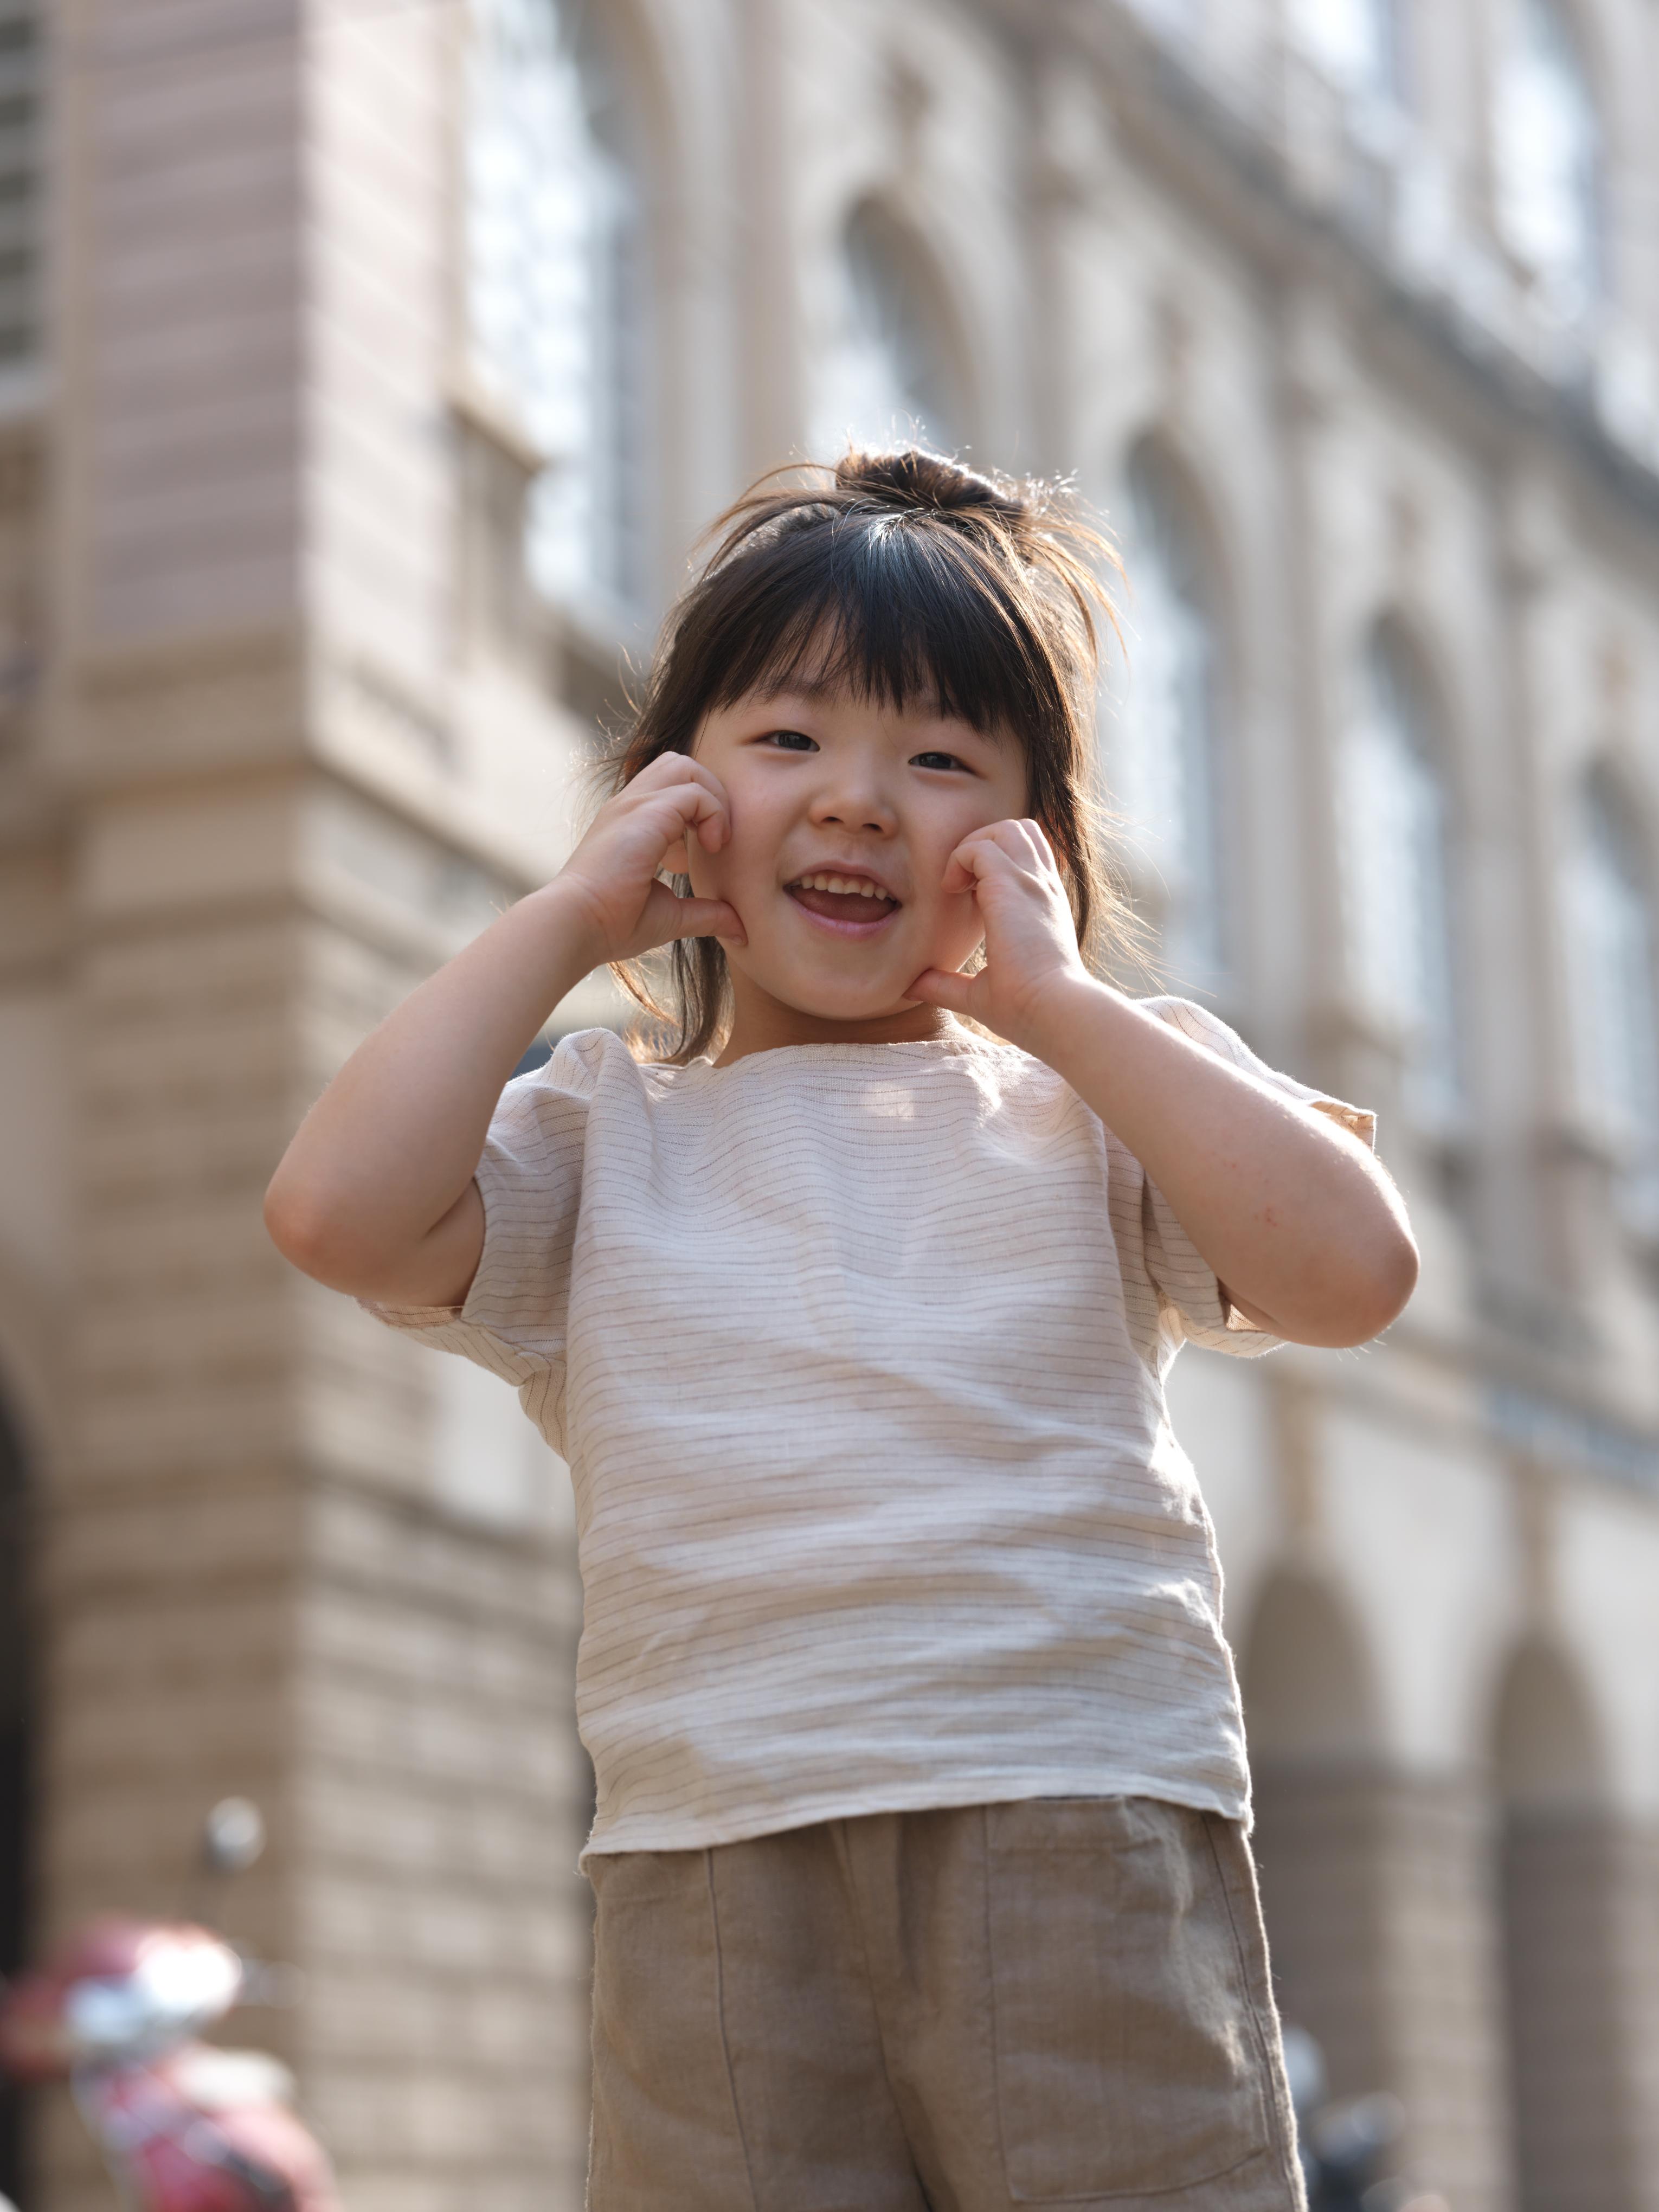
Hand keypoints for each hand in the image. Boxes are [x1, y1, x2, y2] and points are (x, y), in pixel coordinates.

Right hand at [552, 752, 745, 964]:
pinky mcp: (645, 813)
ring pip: (686, 766)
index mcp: (629, 822)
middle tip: (713, 841)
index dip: (695, 814)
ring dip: (711, 798)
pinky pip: (694, 792)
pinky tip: (710, 848)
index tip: (693, 859)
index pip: (669, 788)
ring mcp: (634, 804)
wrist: (578, 925)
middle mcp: (629, 805)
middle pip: (679, 765)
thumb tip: (740, 928)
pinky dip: (713, 814)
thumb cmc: (613, 924)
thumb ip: (705, 913)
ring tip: (713, 841)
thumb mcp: (670, 916)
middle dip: (708, 794)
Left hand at [908, 818, 1089, 1051]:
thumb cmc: (1027, 1010)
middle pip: (1020, 830)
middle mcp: (1042, 887)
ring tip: (957, 885)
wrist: (1055, 1012)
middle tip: (961, 884)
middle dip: (984, 843)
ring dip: (973, 846)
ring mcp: (1031, 882)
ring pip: (1005, 828)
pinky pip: (980, 847)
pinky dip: (959, 859)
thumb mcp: (980, 994)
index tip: (970, 897)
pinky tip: (951, 891)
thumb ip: (947, 985)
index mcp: (1042, 906)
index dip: (994, 865)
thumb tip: (913, 986)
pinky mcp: (1012, 885)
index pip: (1026, 857)